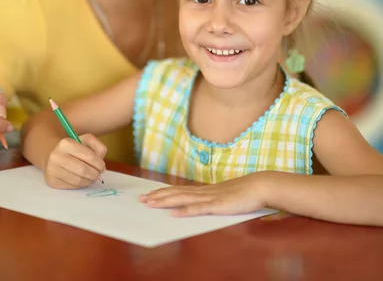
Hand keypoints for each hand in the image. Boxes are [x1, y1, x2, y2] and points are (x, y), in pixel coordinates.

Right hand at [45, 133, 106, 189]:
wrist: (53, 155)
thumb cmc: (73, 148)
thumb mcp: (86, 141)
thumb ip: (98, 147)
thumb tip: (101, 165)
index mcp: (66, 143)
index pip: (89, 156)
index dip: (99, 163)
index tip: (102, 167)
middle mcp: (56, 156)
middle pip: (83, 170)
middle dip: (95, 174)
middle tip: (98, 174)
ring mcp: (52, 169)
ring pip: (78, 180)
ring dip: (89, 181)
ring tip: (91, 177)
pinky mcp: (51, 181)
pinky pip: (72, 186)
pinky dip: (81, 185)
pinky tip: (82, 180)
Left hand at [139, 172, 268, 216]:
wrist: (260, 186)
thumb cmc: (244, 193)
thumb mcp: (224, 197)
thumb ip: (212, 200)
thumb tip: (200, 205)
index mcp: (205, 190)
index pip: (179, 190)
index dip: (163, 192)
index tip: (149, 194)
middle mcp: (204, 192)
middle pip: (176, 193)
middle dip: (158, 196)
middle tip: (141, 199)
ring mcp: (210, 198)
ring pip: (183, 199)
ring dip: (165, 201)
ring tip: (151, 204)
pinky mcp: (218, 206)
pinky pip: (199, 209)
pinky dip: (185, 211)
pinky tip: (174, 213)